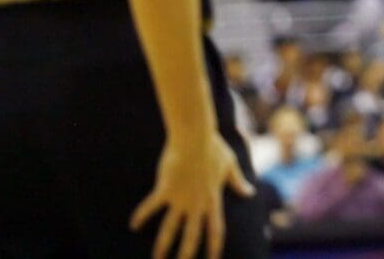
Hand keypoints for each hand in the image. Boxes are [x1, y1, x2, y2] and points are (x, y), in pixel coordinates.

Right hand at [130, 133, 256, 258]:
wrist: (195, 136)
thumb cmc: (213, 147)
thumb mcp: (230, 164)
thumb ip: (238, 181)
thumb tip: (250, 192)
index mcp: (213, 199)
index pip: (216, 229)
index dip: (214, 246)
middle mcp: (197, 203)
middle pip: (192, 236)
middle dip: (186, 254)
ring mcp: (181, 198)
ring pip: (170, 228)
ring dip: (162, 245)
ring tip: (157, 258)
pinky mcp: (166, 189)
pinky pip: (152, 206)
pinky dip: (142, 215)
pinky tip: (133, 225)